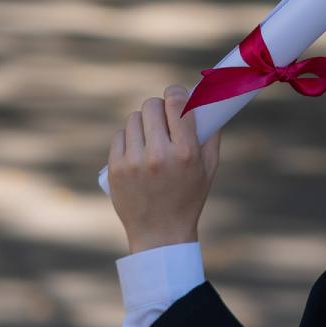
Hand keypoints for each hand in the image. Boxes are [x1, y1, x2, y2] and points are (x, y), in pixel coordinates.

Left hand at [108, 85, 221, 254]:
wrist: (160, 233)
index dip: (176, 93)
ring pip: (134, 119)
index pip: (176, 103)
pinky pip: (120, 136)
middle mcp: (158, 155)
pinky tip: (138, 150)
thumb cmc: (189, 197)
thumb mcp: (208, 168)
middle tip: (164, 118)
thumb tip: (205, 102)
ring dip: (144, 122)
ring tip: (151, 137)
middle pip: (152, 106)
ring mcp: (134, 162)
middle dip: (159, 108)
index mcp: (185, 153)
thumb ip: (210, 134)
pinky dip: (130, 138)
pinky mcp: (115, 168)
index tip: (176, 95)